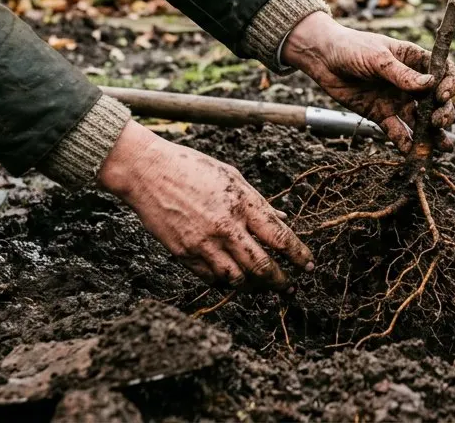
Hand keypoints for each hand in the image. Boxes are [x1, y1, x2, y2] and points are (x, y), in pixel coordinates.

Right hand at [97, 121, 312, 289]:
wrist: (147, 171)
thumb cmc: (192, 167)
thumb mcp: (232, 176)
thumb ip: (258, 202)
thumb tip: (281, 220)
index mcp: (242, 204)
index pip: (280, 238)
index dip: (298, 255)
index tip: (308, 265)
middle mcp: (225, 227)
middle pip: (262, 267)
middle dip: (281, 281)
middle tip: (290, 288)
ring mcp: (203, 243)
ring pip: (237, 279)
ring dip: (254, 285)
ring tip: (263, 286)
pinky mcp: (183, 254)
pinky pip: (211, 278)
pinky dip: (225, 281)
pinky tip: (233, 278)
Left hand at [282, 12, 454, 152]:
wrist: (322, 59)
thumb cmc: (351, 48)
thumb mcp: (378, 58)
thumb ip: (402, 74)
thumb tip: (430, 85)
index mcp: (414, 60)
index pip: (442, 73)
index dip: (449, 85)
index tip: (443, 95)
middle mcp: (410, 83)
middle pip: (435, 101)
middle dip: (442, 113)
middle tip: (438, 122)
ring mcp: (398, 100)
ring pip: (420, 121)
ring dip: (431, 134)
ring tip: (441, 148)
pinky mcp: (382, 115)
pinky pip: (397, 131)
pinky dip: (405, 142)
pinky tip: (411, 152)